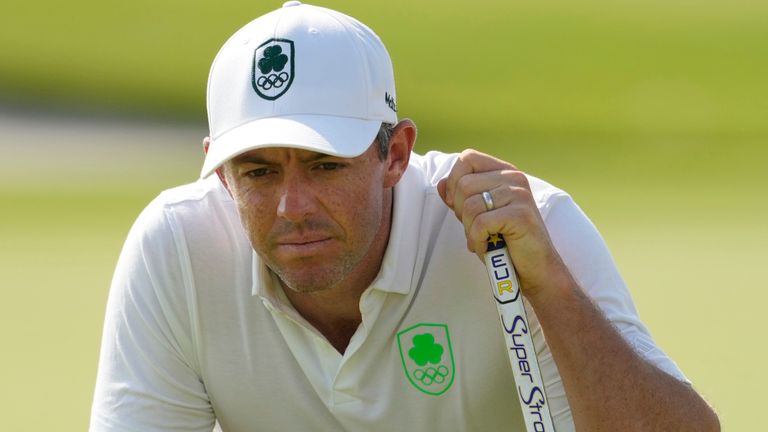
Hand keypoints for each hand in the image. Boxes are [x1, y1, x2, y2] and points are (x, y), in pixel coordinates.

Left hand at [436, 149, 568, 300]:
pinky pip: (481, 223)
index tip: (458, 206)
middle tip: (474, 228)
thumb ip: (461, 199)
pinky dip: (477, 240)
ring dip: (469, 229)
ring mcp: (519, 194)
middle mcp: (514, 177)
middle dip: (460, 211)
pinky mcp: (520, 215)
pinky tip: (486, 248)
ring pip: (470, 205)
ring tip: (482, 240)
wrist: (535, 268)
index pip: (467, 158)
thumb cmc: (505, 242)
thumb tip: (441, 184)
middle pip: (464, 184)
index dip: (454, 182)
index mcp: (504, 172)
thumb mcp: (478, 216)